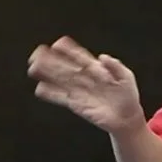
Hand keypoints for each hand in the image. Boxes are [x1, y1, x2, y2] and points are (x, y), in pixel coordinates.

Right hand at [28, 36, 144, 133]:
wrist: (126, 118)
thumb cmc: (127, 95)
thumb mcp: (126, 77)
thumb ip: (116, 66)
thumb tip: (103, 57)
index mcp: (96, 69)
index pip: (80, 57)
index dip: (69, 50)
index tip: (58, 44)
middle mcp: (85, 78)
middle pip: (65, 67)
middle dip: (51, 60)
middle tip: (37, 53)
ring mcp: (80, 91)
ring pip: (60, 80)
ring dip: (47, 74)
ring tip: (33, 68)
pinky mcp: (77, 104)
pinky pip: (61, 98)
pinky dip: (51, 94)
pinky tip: (40, 89)